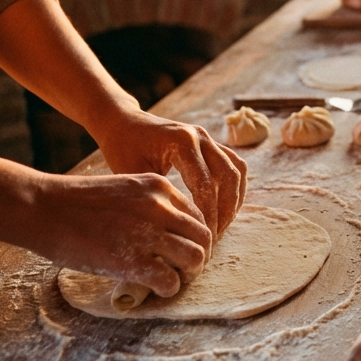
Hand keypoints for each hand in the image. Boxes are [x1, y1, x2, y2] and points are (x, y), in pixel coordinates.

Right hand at [35, 172, 213, 297]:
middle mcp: (161, 207)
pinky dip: (169, 289)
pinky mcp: (132, 260)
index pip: (197, 215)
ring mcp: (148, 233)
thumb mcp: (124, 189)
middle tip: (186, 268)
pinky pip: (169, 280)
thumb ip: (149, 204)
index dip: (195, 235)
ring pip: (195, 258)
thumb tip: (165, 230)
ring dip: (190, 273)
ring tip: (176, 279)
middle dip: (200, 255)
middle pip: (204, 236)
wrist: (43, 208)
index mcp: (160, 187)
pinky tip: (158, 290)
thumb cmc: (76, 201)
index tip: (185, 248)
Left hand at [91, 106, 245, 240]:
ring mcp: (209, 138)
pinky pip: (235, 165)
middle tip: (214, 238)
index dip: (208, 215)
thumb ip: (157, 196)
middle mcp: (201, 137)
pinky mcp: (211, 143)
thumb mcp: (133, 174)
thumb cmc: (122, 148)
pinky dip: (235, 188)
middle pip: (229, 177)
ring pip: (237, 171)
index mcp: (182, 142)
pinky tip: (226, 209)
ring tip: (221, 226)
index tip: (202, 238)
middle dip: (225, 211)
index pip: (206, 184)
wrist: (123, 122)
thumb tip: (174, 231)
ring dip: (234, 201)